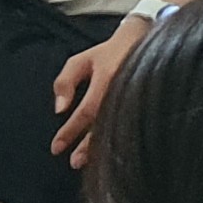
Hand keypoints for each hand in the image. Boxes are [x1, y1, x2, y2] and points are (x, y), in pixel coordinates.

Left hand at [48, 14, 152, 168]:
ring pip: (118, 129)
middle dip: (87, 147)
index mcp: (107, 79)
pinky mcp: (146, 104)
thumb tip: (59, 110)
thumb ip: (65, 82)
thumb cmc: (109, 52)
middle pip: (104, 126)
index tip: (56, 148)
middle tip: (74, 162)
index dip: (69, 132)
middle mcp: (123, 91)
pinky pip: (130, 126)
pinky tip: (109, 152)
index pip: (85, 112)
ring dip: (102, 148)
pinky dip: (118, 140)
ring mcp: (137, 99)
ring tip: (87, 162)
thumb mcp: (80, 61)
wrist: (145, 40)